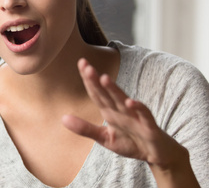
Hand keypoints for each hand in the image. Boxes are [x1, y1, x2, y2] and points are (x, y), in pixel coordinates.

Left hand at [62, 58, 184, 167]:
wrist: (157, 154)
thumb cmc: (130, 142)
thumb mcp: (104, 138)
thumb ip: (85, 128)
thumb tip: (62, 119)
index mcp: (109, 111)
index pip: (96, 93)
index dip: (88, 79)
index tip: (81, 63)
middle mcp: (121, 110)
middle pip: (107, 93)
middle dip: (96, 80)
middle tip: (86, 66)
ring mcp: (135, 117)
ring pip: (123, 101)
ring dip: (115, 90)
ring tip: (104, 78)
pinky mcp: (149, 128)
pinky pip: (144, 117)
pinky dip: (139, 109)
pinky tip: (131, 102)